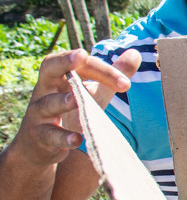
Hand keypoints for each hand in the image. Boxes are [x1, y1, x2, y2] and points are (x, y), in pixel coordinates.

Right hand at [11, 49, 139, 165]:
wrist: (41, 145)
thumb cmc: (70, 111)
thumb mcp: (91, 93)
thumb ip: (110, 76)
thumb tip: (135, 53)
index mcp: (60, 75)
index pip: (79, 63)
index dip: (102, 68)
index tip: (125, 82)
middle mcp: (45, 89)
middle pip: (50, 68)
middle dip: (65, 61)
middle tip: (82, 56)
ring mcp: (39, 112)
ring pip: (48, 103)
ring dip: (63, 101)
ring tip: (77, 100)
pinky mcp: (40, 136)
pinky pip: (49, 135)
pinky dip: (63, 137)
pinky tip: (77, 140)